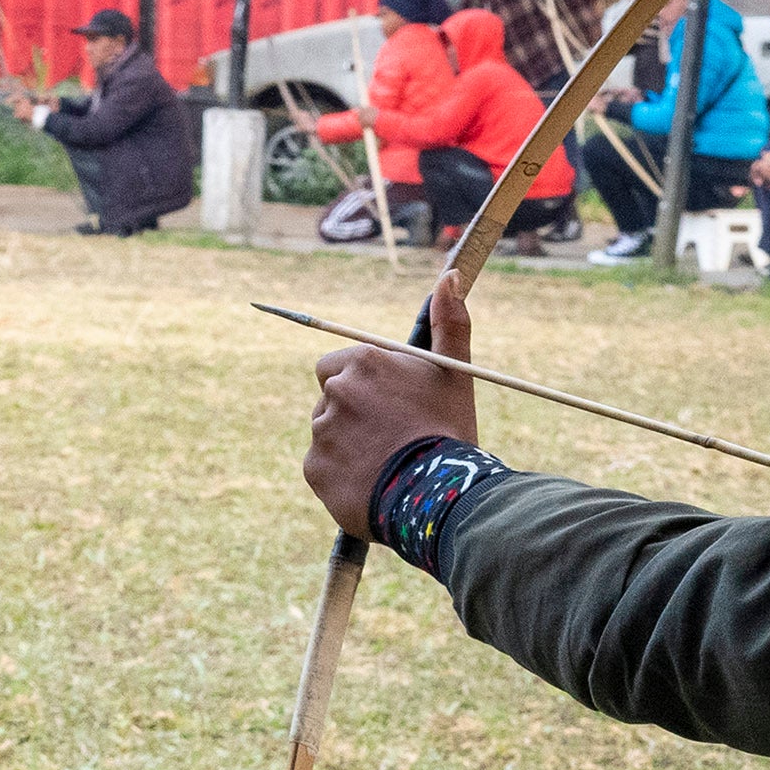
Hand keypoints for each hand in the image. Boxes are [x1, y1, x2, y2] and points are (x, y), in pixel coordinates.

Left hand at [306, 296, 475, 537]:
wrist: (438, 494)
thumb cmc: (449, 429)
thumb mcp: (455, 371)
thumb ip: (449, 322)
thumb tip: (450, 275)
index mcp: (364, 361)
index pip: (338, 365)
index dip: (362, 385)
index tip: (386, 405)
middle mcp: (336, 390)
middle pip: (331, 398)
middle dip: (352, 413)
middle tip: (388, 435)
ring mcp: (321, 430)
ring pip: (327, 433)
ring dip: (347, 444)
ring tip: (385, 462)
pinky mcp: (314, 468)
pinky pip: (322, 468)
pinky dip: (340, 475)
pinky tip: (371, 483)